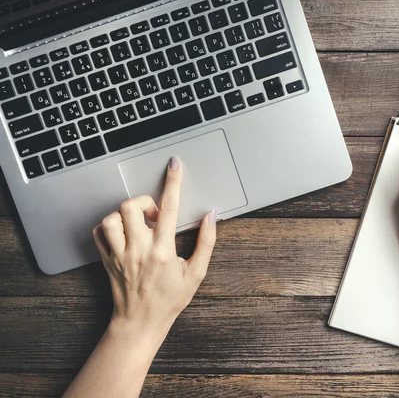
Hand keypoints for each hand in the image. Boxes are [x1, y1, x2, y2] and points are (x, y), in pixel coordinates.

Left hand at [93, 157, 216, 336]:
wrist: (140, 323)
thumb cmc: (170, 300)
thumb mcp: (196, 274)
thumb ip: (206, 242)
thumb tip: (210, 216)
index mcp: (162, 251)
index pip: (168, 208)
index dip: (173, 182)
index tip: (174, 165)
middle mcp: (138, 250)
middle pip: (131, 206)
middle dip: (144, 202)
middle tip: (153, 215)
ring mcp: (118, 255)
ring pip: (112, 218)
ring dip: (125, 214)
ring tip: (138, 225)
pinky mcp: (106, 260)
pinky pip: (98, 232)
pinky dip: (109, 226)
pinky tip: (123, 233)